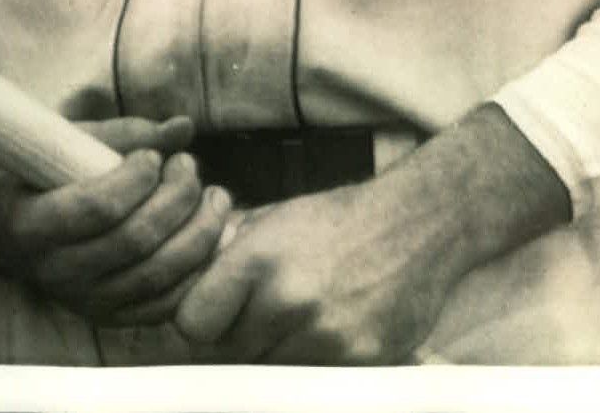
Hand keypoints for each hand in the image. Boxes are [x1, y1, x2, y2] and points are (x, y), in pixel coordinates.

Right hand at [0, 115, 234, 325]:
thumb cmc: (26, 165)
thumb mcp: (60, 141)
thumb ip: (123, 133)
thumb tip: (184, 127)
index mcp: (31, 224)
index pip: (97, 209)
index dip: (136, 179)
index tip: (153, 156)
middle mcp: (54, 271)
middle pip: (135, 243)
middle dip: (177, 200)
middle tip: (190, 167)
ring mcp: (80, 299)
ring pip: (155, 278)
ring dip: (198, 234)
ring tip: (214, 196)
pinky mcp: (103, 314)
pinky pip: (161, 306)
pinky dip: (195, 273)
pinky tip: (210, 236)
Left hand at [172, 176, 452, 362]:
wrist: (419, 224)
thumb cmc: (339, 218)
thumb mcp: (273, 218)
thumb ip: (227, 254)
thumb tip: (181, 281)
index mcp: (258, 259)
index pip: (193, 324)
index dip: (198, 323)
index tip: (208, 318)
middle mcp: (289, 300)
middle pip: (229, 354)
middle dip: (235, 341)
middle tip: (256, 320)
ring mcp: (326, 335)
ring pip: (269, 372)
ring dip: (273, 357)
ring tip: (293, 324)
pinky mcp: (360, 360)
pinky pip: (313, 379)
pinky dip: (311, 366)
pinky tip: (325, 333)